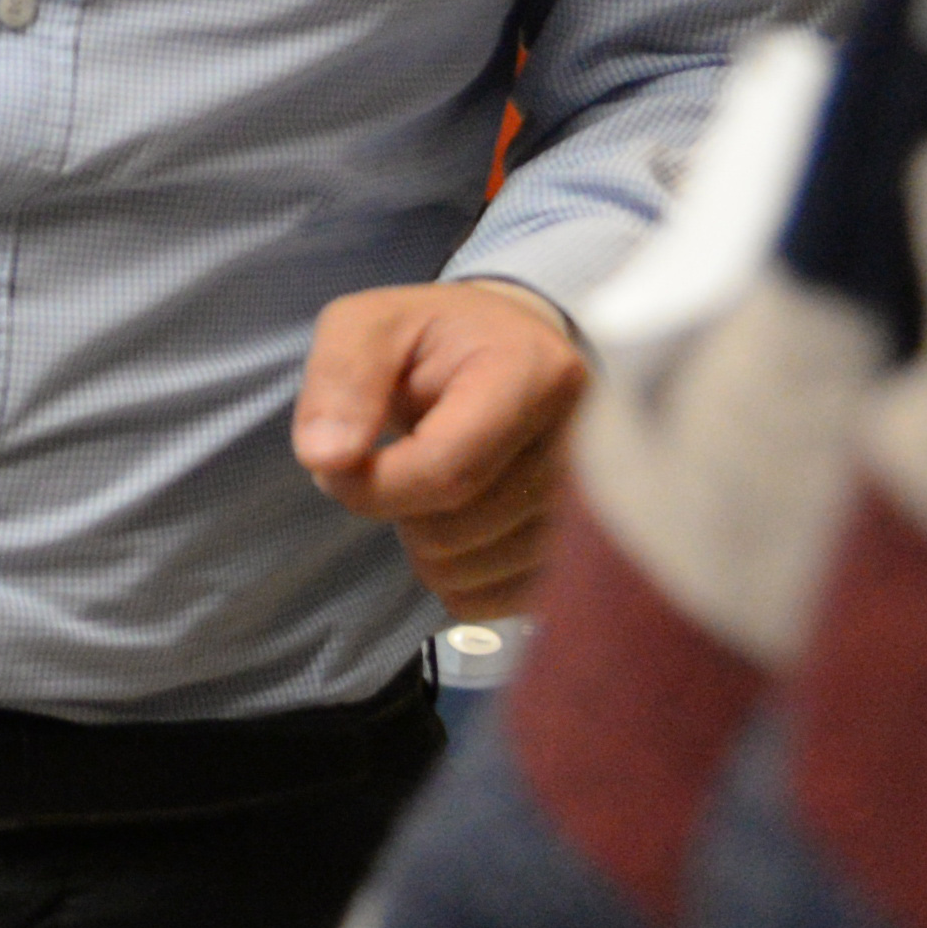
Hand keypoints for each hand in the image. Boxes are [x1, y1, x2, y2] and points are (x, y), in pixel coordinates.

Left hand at [288, 276, 585, 614]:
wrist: (514, 355)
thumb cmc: (436, 340)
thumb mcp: (369, 326)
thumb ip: (339, 378)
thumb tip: (326, 458)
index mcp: (536, 375)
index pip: (447, 471)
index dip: (373, 486)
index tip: (337, 465)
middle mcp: (587, 445)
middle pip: (458, 529)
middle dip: (399, 508)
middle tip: (401, 461)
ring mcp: (600, 506)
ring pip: (475, 573)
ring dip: (427, 545)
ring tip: (436, 485)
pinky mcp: (591, 553)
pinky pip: (499, 601)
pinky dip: (460, 577)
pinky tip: (462, 525)